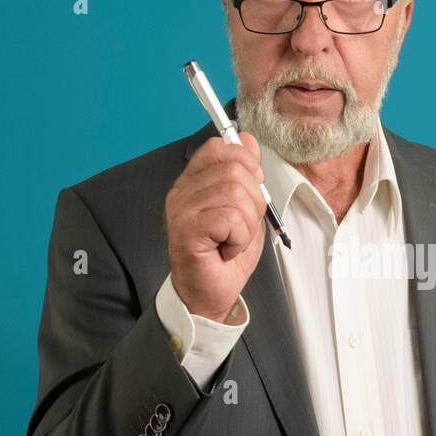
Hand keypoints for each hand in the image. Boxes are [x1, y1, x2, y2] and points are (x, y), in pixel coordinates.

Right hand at [165, 131, 265, 322]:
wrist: (210, 294)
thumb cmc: (225, 254)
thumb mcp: (245, 208)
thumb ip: (246, 175)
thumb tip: (250, 140)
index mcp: (194, 182)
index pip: (219, 147)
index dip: (245, 163)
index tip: (249, 191)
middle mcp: (183, 192)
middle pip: (236, 171)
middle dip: (253, 202)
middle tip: (240, 227)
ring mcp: (182, 210)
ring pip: (237, 195)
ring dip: (246, 224)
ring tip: (232, 240)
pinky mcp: (187, 230)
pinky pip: (230, 218)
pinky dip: (239, 238)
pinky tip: (227, 249)